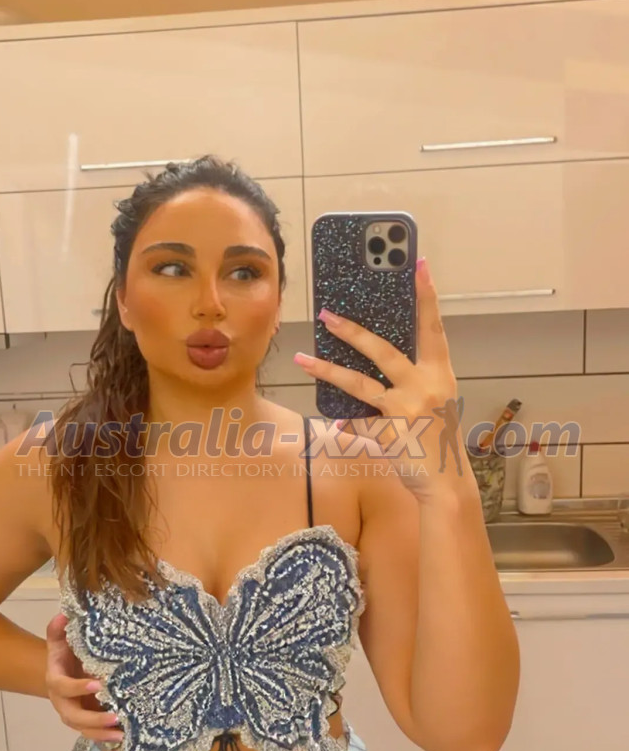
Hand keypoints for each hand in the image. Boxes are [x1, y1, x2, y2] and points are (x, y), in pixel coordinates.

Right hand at [45, 612, 122, 744]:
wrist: (64, 669)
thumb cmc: (66, 652)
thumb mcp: (61, 639)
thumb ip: (59, 628)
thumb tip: (64, 614)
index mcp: (55, 681)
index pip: (63, 687)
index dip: (78, 687)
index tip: (98, 684)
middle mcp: (62, 702)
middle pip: (73, 716)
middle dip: (93, 719)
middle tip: (114, 716)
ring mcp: (74, 714)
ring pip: (84, 729)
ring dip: (101, 733)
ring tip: (122, 733)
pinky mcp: (86, 721)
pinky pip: (93, 733)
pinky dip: (106, 737)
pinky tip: (125, 738)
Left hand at [294, 257, 470, 500]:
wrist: (447, 485)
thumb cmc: (438, 443)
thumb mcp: (432, 406)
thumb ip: (407, 385)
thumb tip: (371, 372)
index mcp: (440, 375)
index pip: (433, 328)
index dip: (426, 296)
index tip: (419, 265)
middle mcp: (425, 387)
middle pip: (384, 350)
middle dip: (353, 331)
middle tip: (328, 314)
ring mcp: (407, 409)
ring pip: (360, 383)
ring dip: (328, 369)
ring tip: (303, 358)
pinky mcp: (391, 432)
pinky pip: (359, 421)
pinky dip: (346, 422)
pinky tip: (333, 421)